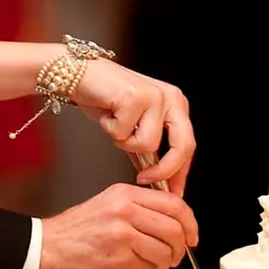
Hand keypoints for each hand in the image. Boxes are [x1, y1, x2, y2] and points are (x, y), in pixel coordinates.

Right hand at [37, 184, 197, 268]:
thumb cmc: (74, 232)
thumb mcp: (109, 206)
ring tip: (146, 265)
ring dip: (161, 265)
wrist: (44, 249)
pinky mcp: (116, 259)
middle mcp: (124, 211)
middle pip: (174, 230)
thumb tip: (175, 226)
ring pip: (163, 252)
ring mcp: (121, 235)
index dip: (190, 223)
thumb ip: (140, 210)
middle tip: (173, 257)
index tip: (191, 237)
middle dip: (179, 249)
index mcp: (125, 194)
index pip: (174, 204)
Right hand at [72, 60, 194, 195]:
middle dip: (164, 169)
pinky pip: (125, 134)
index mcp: (176, 105)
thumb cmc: (106, 100)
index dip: (180, 173)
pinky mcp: (136, 96)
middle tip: (144, 179)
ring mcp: (156, 96)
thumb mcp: (134, 127)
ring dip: (125, 141)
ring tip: (115, 125)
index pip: (187, 146)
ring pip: (148, 144)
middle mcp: (171, 98)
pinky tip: (107, 115)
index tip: (172, 193)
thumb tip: (159, 183)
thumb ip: (148, 151)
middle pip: (183, 146)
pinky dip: (110, 130)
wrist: (80, 75)